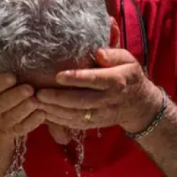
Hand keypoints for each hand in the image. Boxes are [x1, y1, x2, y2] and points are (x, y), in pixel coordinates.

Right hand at [0, 61, 44, 136]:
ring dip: (25, 109)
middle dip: (16, 96)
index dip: (0, 83)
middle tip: (29, 89)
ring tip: (36, 100)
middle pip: (2, 103)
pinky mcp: (15, 130)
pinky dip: (33, 121)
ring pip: (13, 117)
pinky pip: (23, 128)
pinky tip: (42, 113)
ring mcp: (3, 121)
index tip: (12, 77)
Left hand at [35, 49, 162, 132]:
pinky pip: (74, 124)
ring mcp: (101, 114)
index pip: (95, 80)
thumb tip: (98, 52)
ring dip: (54, 111)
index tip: (58, 76)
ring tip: (36, 103)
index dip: (76, 79)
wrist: (140, 105)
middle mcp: (108, 99)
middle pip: (81, 101)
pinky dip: (58, 121)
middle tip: (38, 93)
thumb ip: (113, 54)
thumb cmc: (128, 76)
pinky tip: (43, 114)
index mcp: (116, 81)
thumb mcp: (127, 60)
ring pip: (75, 115)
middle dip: (58, 98)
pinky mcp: (94, 124)